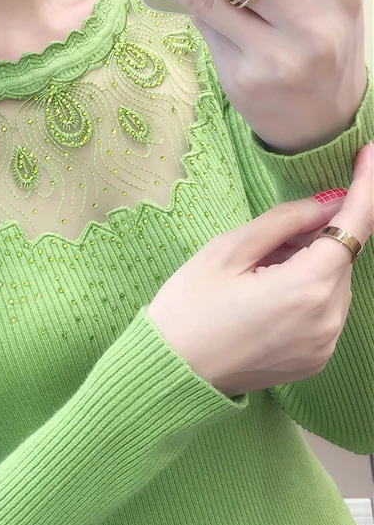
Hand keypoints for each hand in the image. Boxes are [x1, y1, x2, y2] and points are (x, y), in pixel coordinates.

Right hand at [146, 141, 373, 398]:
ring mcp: (325, 344)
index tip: (370, 154)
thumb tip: (327, 202)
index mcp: (306, 288)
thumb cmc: (188, 307)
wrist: (170, 370)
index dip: (366, 187)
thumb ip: (284, 221)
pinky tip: (265, 298)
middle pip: (340, 257)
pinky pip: (325, 312)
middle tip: (265, 243)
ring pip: (334, 284)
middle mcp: (328, 319)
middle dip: (315, 237)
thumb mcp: (226, 250)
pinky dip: (307, 294)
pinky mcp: (316, 360)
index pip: (354, 226)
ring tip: (257, 275)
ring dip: (310, 267)